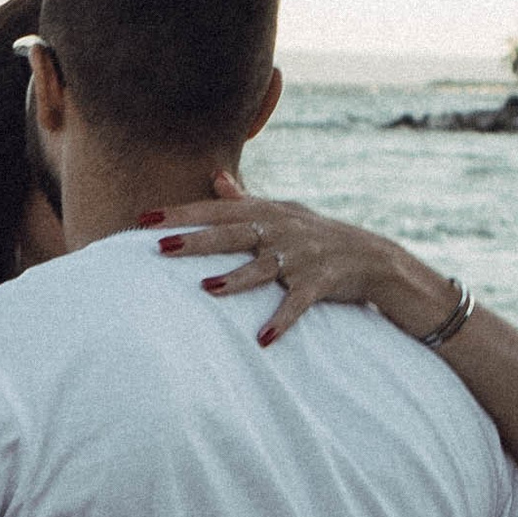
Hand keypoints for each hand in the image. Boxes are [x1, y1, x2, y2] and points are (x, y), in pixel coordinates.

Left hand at [153, 173, 454, 346]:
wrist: (374, 258)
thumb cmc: (318, 235)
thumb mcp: (284, 212)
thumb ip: (247, 199)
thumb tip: (217, 177)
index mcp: (268, 213)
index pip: (217, 210)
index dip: (181, 213)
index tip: (143, 218)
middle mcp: (282, 231)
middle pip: (233, 234)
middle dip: (197, 240)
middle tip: (160, 247)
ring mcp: (301, 257)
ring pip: (263, 267)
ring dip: (237, 279)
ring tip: (208, 288)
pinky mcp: (320, 284)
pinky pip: (298, 304)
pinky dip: (282, 320)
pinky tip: (263, 339)